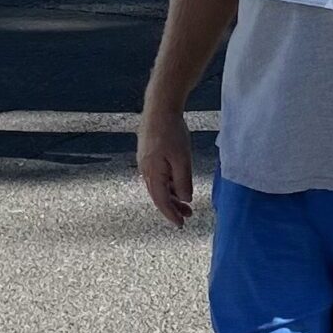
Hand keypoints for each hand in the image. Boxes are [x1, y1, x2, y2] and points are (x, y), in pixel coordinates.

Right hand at [137, 103, 194, 226]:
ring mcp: (145, 162)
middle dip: (172, 207)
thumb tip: (184, 199)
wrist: (159, 107)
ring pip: (158, 186)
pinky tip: (176, 183)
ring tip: (185, 201)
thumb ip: (183, 182)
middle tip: (188, 215)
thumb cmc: (172, 132)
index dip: (171, 215)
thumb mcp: (182, 159)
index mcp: (152, 174)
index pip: (161, 201)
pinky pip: (157, 176)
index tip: (180, 225)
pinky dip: (167, 184)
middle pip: (158, 195)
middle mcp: (145, 170)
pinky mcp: (147, 154)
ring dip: (171, 195)